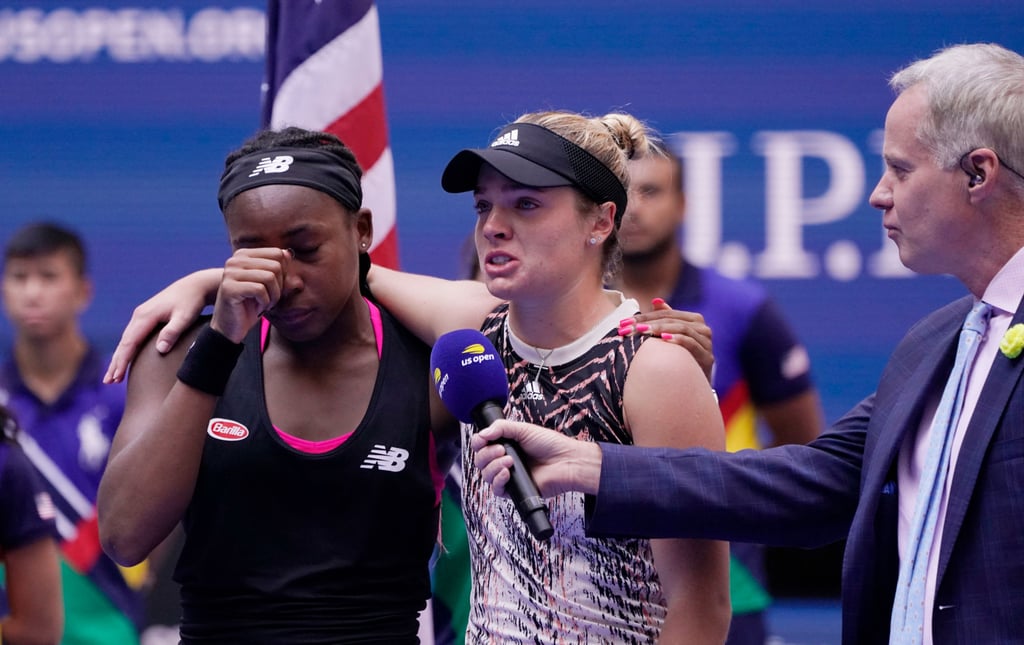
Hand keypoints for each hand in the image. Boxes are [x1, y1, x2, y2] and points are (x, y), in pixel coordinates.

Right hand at [104, 268, 222, 383]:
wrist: (195, 286)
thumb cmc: (192, 302)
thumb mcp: (185, 317)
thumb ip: (172, 332)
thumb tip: (160, 349)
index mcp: (146, 316)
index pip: (130, 342)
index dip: (122, 360)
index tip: (117, 376)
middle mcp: (139, 315)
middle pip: (124, 343)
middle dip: (115, 362)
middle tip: (108, 381)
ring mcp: (141, 316)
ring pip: (126, 340)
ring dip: (119, 358)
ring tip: (112, 376)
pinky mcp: (146, 317)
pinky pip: (133, 337)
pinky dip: (127, 350)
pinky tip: (125, 360)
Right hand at [209, 248, 292, 342]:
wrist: (231, 327)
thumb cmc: (252, 305)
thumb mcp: (270, 285)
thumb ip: (280, 269)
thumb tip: (288, 253)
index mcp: (244, 255)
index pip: (277, 253)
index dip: (284, 273)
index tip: (275, 287)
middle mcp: (235, 260)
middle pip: (275, 265)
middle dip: (279, 286)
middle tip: (270, 298)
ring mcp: (230, 273)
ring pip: (269, 277)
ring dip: (273, 296)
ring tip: (265, 303)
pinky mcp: (229, 288)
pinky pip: (260, 290)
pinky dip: (265, 302)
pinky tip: (258, 308)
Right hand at [471, 420, 602, 496]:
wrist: (566, 461)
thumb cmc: (551, 445)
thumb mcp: (524, 429)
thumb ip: (501, 427)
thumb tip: (483, 433)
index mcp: (506, 445)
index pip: (482, 445)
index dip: (478, 442)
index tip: (483, 439)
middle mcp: (504, 460)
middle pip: (480, 460)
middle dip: (487, 454)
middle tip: (501, 449)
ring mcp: (508, 476)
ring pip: (486, 475)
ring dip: (494, 466)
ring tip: (509, 460)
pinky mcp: (514, 490)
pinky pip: (496, 490)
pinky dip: (498, 480)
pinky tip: (507, 473)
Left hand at [619, 298, 713, 382]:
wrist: (695, 388)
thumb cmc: (681, 361)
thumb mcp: (671, 338)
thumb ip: (666, 319)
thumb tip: (655, 300)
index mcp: (693, 320)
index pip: (665, 313)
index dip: (643, 316)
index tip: (623, 323)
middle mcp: (702, 328)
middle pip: (672, 320)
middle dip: (647, 323)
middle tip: (627, 328)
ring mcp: (706, 343)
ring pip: (682, 328)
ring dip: (660, 329)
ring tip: (642, 331)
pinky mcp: (708, 358)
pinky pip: (692, 344)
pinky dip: (678, 339)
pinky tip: (664, 339)